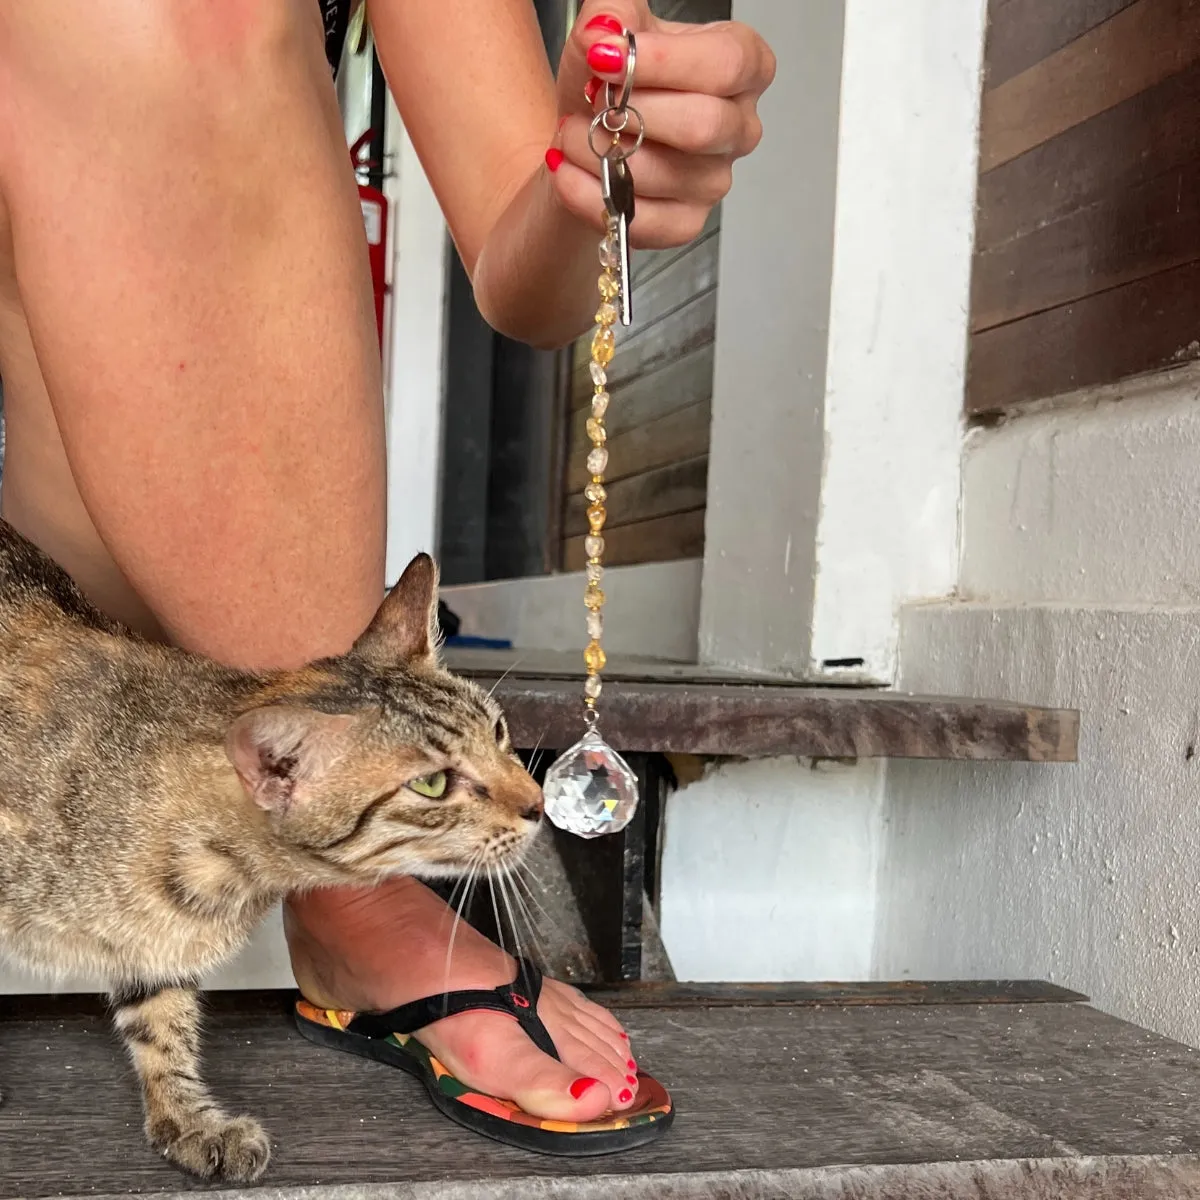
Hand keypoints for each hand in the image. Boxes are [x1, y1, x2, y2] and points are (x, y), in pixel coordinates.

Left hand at [544, 0, 774, 249]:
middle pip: (702, 125)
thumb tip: (604, 34)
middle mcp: (739, 126)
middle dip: (631, 113)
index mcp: (741, 66)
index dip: (662, 63)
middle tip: (592, 101)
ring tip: (570, 133)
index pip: (725, 64)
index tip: (606, 58)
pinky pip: (645, 219)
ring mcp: (716, 180)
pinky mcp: (686, 222)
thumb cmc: (611, 84)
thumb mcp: (609, 31)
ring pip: (666, 173)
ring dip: (601, 152)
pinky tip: (569, 170)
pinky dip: (592, 195)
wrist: (587, 137)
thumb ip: (609, 16)